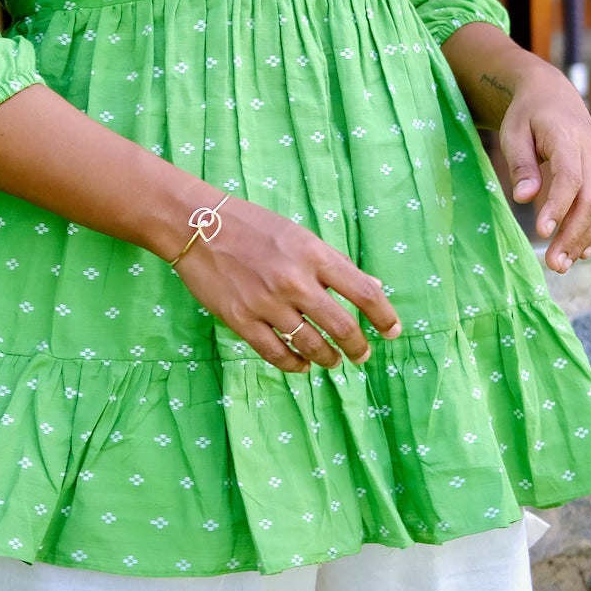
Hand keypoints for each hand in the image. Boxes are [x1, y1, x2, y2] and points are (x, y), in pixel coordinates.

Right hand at [171, 197, 400, 373]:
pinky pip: (276, 353)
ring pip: (311, 345)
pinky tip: (302, 363)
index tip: (393, 331)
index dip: (384, 316)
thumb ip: (335, 263)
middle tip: (361, 355)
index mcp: (313, 255)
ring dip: (328, 358)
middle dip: (358, 347)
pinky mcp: (241, 320)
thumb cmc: (253, 226)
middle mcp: (294, 281)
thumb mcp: (300, 235)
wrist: (198, 226)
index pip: (363, 291)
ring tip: (332, 361)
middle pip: (341, 326)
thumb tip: (372, 287)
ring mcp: (267, 303)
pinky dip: (295, 364)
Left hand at [499, 59, 590, 271]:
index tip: (542, 232)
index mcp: (568, 138)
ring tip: (562, 265)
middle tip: (553, 264)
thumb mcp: (514, 132)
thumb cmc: (528, 116)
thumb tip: (523, 199)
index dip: (558, 206)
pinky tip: (581, 252)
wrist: (555, 98)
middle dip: (573, 234)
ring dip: (585, 240)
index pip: (569, 176)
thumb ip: (520, 165)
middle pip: (590, 199)